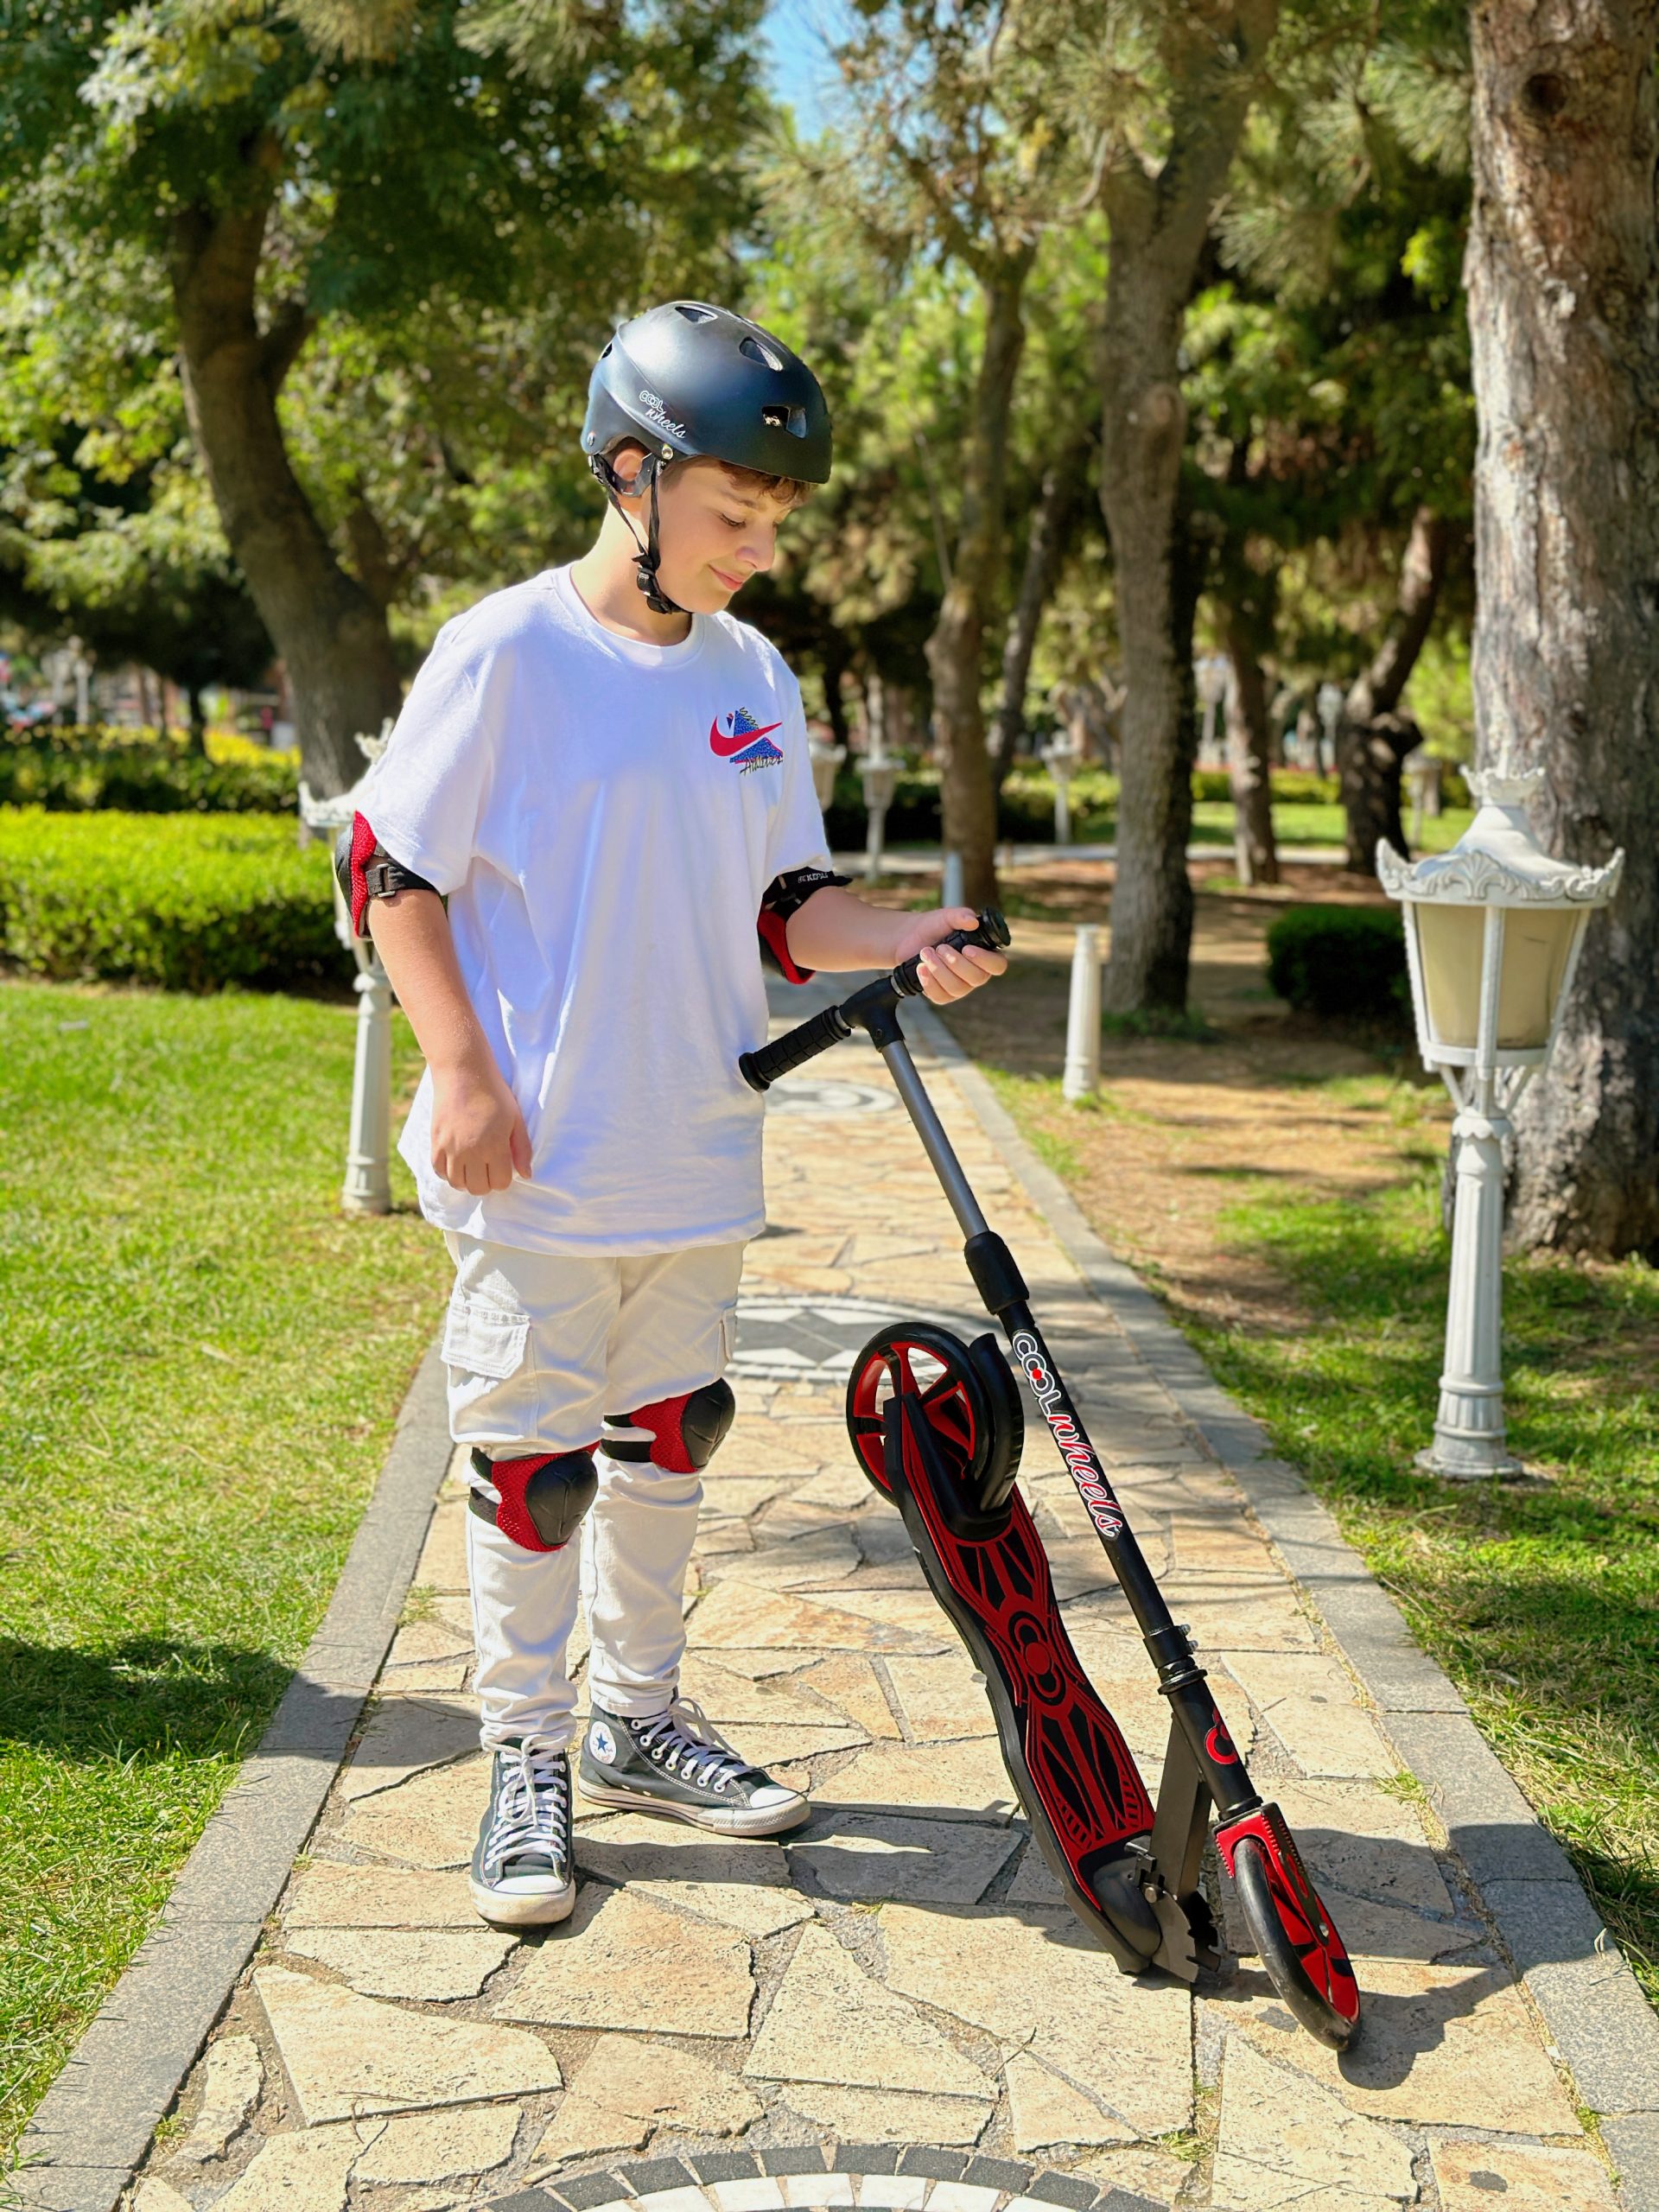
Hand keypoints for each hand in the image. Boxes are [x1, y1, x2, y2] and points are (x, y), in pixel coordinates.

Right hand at [430, 1063, 532, 1194]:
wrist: (464, 1074)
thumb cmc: (495, 1095)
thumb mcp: (516, 1120)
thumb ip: (522, 1149)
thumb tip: (526, 1175)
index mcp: (495, 1146)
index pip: (500, 1183)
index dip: (504, 1179)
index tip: (503, 1168)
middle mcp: (471, 1151)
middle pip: (478, 1188)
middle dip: (486, 1183)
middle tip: (488, 1170)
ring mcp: (451, 1148)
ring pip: (457, 1183)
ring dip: (467, 1181)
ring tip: (473, 1168)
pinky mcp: (436, 1142)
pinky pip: (439, 1171)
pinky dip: (448, 1173)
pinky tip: (457, 1163)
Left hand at [892, 906, 1008, 1004]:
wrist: (909, 936)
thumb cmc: (934, 926)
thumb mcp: (947, 916)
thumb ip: (961, 915)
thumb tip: (973, 922)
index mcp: (984, 954)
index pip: (998, 965)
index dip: (985, 960)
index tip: (967, 949)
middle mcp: (975, 973)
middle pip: (977, 978)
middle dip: (956, 963)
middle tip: (940, 947)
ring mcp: (960, 987)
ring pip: (957, 988)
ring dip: (939, 970)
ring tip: (926, 952)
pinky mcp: (942, 995)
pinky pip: (940, 996)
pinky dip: (929, 982)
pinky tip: (921, 968)